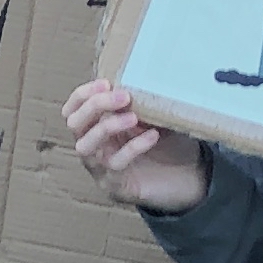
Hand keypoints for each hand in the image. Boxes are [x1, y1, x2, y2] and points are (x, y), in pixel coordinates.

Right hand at [64, 81, 209, 213]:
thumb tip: (141, 76)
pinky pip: (115, 164)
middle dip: (95, 106)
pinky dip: (133, 147)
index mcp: (97, 127)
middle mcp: (93, 147)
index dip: (83, 95)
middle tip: (123, 97)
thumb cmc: (170, 144)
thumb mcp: (155, 116)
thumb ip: (142, 101)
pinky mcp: (115, 186)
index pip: (73, 109)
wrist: (188, 178)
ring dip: (106, 127)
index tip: (105, 82)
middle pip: (74, 124)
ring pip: (85, 146)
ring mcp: (101, 168)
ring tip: (133, 117)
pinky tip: (153, 136)